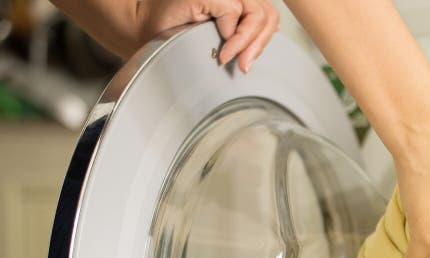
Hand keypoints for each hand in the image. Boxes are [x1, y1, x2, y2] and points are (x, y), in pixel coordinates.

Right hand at [135, 0, 278, 71]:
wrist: (144, 27)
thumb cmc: (178, 33)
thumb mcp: (220, 36)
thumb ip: (243, 33)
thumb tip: (266, 42)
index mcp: (238, 0)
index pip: (269, 16)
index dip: (264, 40)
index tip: (247, 62)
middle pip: (268, 15)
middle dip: (259, 44)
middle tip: (243, 65)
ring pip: (256, 13)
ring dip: (246, 41)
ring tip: (230, 58)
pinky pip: (233, 11)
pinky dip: (231, 35)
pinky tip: (220, 49)